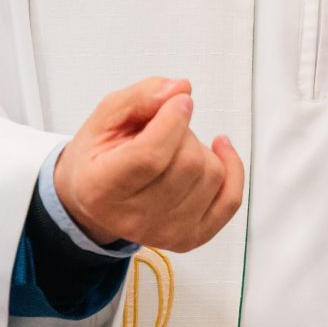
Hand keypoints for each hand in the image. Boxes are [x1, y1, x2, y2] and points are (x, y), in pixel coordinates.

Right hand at [52, 78, 244, 252]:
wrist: (96, 198)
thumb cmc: (100, 156)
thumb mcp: (105, 117)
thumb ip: (139, 97)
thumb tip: (179, 90)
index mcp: (102, 188)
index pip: (151, 156)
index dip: (173, 120)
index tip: (178, 100)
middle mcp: (133, 218)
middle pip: (188, 163)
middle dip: (185, 131)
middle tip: (165, 127)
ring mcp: (166, 232)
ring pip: (212, 175)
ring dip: (201, 148)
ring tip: (175, 148)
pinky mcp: (190, 237)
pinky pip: (230, 199)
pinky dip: (231, 168)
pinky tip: (217, 150)